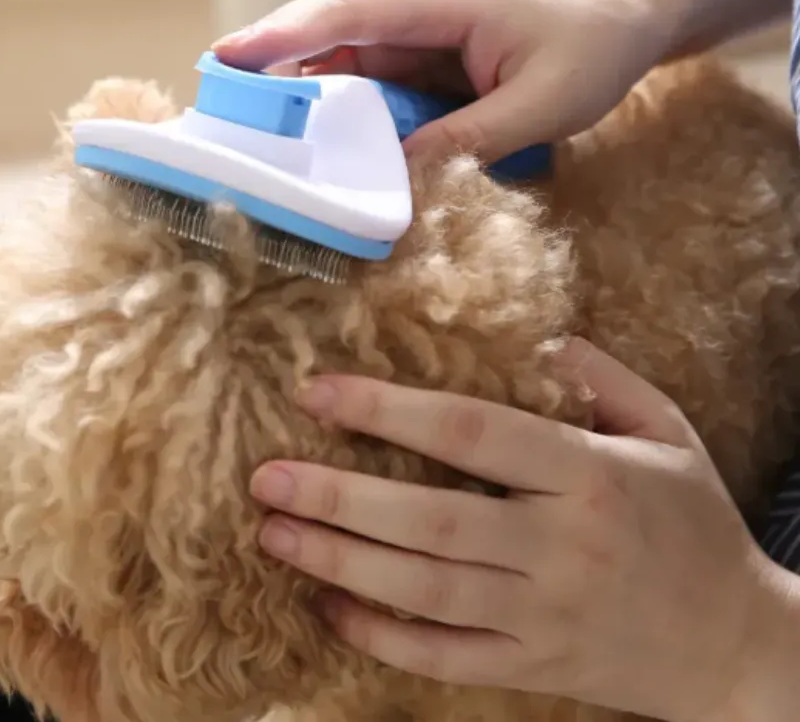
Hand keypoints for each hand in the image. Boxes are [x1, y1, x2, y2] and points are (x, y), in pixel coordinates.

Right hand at [212, 0, 676, 162]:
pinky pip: (366, 92)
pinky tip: (317, 152)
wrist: (620, 20)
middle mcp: (412, 12)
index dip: (285, 35)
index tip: (228, 56)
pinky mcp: (417, 67)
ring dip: (298, 102)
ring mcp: (411, 39)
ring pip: (339, 68)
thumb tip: (397, 176)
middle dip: (269, 70)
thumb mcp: (542, 103)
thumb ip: (470, 139)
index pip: (348, 13)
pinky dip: (338, 119)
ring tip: (251, 141)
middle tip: (214, 113)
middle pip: (324, 38)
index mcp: (438, 0)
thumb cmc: (590, 46)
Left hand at [249, 339, 798, 721]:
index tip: (319, 390)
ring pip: (425, 591)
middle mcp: (558, 547)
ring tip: (273, 532)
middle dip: (339, 497)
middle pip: (431, 520)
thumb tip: (532, 336)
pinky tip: (329, 604)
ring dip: (341, 562)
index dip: (387, 409)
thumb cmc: (693, 521)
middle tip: (267, 476)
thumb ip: (598, 376)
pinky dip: (381, 636)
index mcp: (587, 475)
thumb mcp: (663, 429)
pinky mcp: (535, 670)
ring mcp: (543, 618)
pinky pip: (443, 658)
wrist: (739, 645)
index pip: (470, 432)